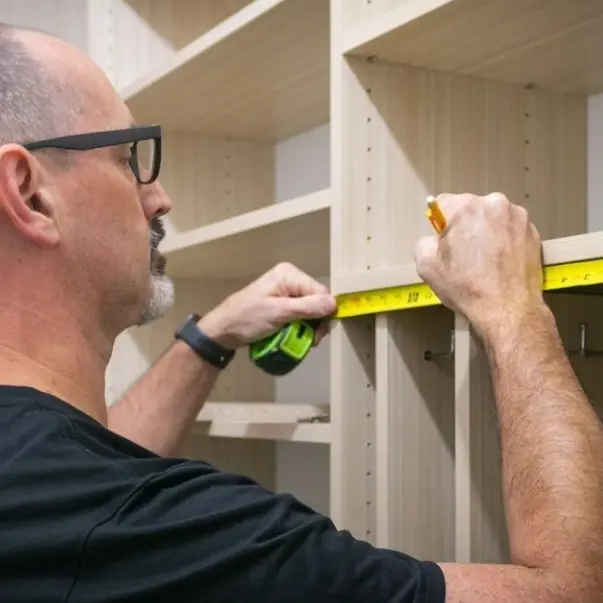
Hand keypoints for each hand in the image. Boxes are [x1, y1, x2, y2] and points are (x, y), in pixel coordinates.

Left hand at [198, 262, 336, 348]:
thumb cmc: (248, 318)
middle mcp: (290, 279)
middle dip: (316, 322)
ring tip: (301, 341)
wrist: (223, 330)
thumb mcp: (279, 313)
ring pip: (310, 310)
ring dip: (308, 327)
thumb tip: (334, 303)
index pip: (320, 292)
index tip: (317, 334)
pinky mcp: (282, 304)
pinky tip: (295, 337)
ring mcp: (285, 292)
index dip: (323, 313)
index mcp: (289, 274)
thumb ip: (307, 307)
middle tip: (309, 341)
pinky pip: (300, 314)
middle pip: (316, 301)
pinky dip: (300, 327)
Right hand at [414, 192, 544, 337]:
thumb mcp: (426, 266)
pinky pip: (510, 230)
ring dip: (485, 232)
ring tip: (483, 261)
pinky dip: (503, 241)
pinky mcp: (533, 232)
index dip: (440, 224)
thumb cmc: (468, 288)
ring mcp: (517, 217)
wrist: (507, 309)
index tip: (443, 241)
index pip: (443, 203)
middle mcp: (494, 204)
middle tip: (463, 255)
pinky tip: (498, 263)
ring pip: (492, 218)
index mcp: (465, 207)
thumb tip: (434, 240)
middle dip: (464, 227)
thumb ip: (424, 242)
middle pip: (470, 209)